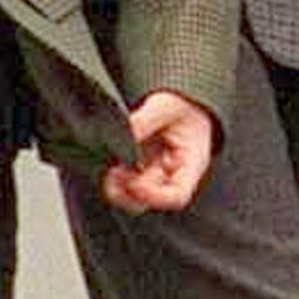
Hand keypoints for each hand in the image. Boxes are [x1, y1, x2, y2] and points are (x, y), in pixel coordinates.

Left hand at [99, 89, 215, 211]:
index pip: (177, 195)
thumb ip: (145, 120)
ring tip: (109, 169)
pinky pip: (123, 182)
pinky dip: (112, 176)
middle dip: (128, 191)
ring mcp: (154, 173)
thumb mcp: (168, 105)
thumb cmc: (184, 103)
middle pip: (150, 201)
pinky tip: (107, 160)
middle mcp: (172, 175)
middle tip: (114, 172)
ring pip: (133, 197)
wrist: (181, 97)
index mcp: (191, 164)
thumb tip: (121, 133)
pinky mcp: (137, 167)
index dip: (154, 196)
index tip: (133, 183)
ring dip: (117, 188)